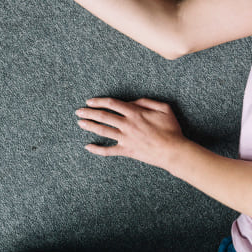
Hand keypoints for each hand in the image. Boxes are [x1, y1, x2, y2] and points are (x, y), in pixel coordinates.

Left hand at [75, 97, 189, 170]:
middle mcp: (127, 124)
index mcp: (135, 113)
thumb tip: (133, 102)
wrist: (173, 151)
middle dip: (89, 112)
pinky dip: (97, 149)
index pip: (112, 104)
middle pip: (103, 116)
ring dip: (90, 126)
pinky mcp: (126, 151)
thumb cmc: (171, 129)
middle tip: (79, 111)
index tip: (90, 101)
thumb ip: (147, 101)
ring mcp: (125, 138)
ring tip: (80, 123)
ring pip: (103, 130)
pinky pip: (108, 150)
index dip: (99, 101)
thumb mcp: (164, 107)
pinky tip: (88, 146)